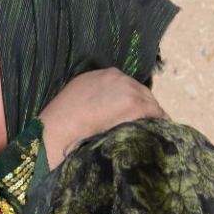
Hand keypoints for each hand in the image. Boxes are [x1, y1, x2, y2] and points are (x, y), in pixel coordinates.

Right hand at [39, 68, 168, 168]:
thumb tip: (108, 114)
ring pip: (150, 104)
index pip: (128, 88)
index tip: (132, 118)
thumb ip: (95, 101)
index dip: (131, 105)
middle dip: (143, 112)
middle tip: (144, 130)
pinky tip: (155, 138)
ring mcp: (128, 89)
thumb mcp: (77, 101)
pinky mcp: (135, 104)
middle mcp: (118, 77)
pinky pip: (156, 115)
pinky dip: (157, 126)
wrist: (56, 130)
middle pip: (142, 94)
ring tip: (151, 136)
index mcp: (102, 75)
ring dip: (150, 119)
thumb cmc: (60, 123)